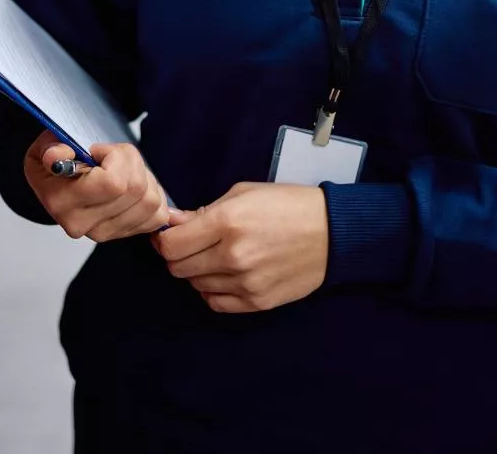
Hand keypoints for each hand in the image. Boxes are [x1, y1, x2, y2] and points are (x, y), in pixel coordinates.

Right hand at [21, 134, 172, 241]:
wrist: (57, 181)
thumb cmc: (57, 161)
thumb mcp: (46, 146)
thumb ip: (52, 148)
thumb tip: (56, 156)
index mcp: (62, 201)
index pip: (113, 183)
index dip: (115, 158)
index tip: (98, 151)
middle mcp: (82, 224)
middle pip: (136, 190)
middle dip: (132, 162)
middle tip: (112, 156)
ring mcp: (104, 233)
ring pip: (151, 202)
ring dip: (145, 177)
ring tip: (122, 169)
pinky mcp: (123, 234)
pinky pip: (158, 216)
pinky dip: (153, 194)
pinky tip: (134, 185)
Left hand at [152, 182, 328, 313]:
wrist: (332, 233)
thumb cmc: (288, 205)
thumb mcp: (244, 193)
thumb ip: (204, 211)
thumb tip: (172, 224)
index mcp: (227, 222)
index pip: (171, 245)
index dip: (164, 240)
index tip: (168, 235)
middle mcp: (233, 256)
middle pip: (178, 268)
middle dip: (177, 256)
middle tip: (190, 245)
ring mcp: (246, 282)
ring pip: (195, 285)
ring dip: (197, 272)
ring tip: (214, 257)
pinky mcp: (258, 302)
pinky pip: (216, 303)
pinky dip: (212, 291)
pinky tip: (223, 276)